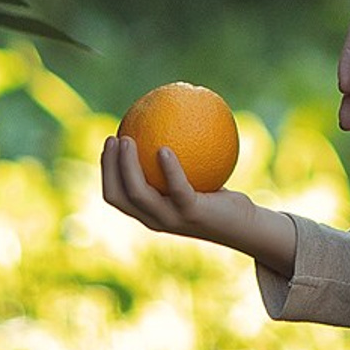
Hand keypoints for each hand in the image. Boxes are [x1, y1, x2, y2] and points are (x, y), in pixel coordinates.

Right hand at [99, 134, 296, 274]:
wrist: (243, 225)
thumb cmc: (218, 199)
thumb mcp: (196, 178)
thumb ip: (182, 161)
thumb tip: (173, 123)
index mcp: (149, 212)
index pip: (115, 196)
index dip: (106, 171)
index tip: (109, 143)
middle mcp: (154, 219)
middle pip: (118, 196)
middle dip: (109, 167)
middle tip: (114, 138)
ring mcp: (171, 218)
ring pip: (138, 193)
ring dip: (128, 166)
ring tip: (128, 139)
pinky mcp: (191, 212)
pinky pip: (176, 188)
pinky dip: (167, 168)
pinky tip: (164, 148)